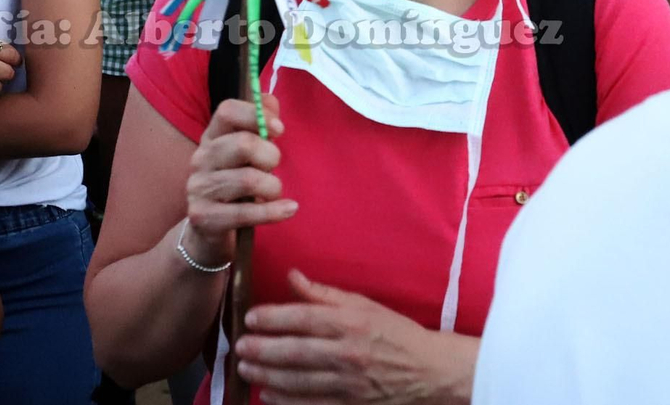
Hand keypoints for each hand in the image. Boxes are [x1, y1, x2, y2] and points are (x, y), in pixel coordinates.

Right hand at [183, 95, 295, 268]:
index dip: (256, 114)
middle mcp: (201, 158)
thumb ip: (259, 124)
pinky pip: (244, 213)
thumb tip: (271, 101)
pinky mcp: (203, 216)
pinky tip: (289, 209)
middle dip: (270, 155)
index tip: (279, 129)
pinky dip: (273, 212)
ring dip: (272, 186)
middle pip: (242, 144)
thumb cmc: (234, 184)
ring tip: (275, 191)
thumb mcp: (246, 154)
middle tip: (275, 167)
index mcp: (211, 136)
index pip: (227, 111)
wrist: (207, 230)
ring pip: (247, 180)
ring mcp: (199, 187)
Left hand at [235, 270, 475, 403]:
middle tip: (238, 346)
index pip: (304, 318)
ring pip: (299, 381)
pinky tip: (268, 394)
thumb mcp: (363, 304)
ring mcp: (349, 384)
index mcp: (351, 323)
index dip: (273, 318)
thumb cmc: (395, 332)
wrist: (430, 371)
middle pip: (296, 351)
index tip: (251, 317)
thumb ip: (325, 294)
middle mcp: (348, 353)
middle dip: (262, 349)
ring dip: (268, 375)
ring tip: (245, 368)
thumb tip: (292, 276)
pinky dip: (287, 401)